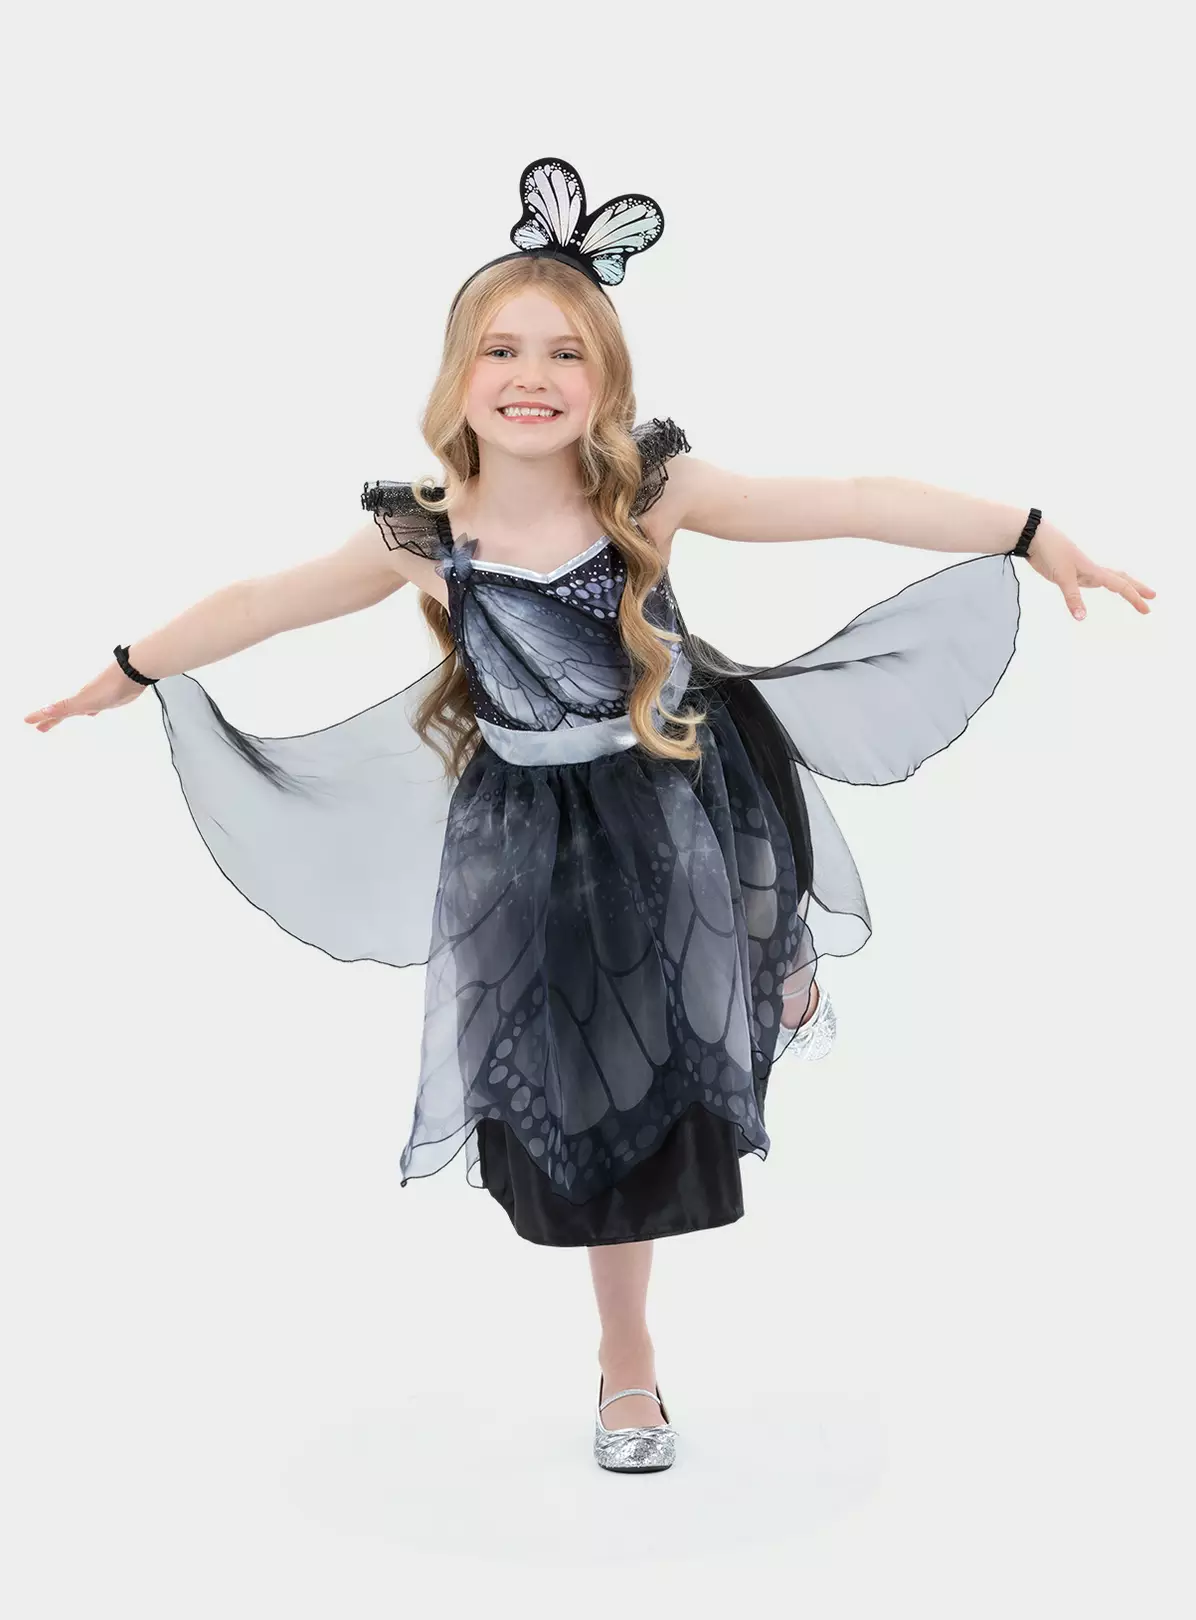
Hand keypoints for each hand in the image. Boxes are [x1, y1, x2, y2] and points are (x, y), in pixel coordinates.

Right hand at [23, 661, 151, 732]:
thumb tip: (44, 711)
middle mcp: (84, 698)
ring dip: (70, 714)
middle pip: (65, 711)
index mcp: (77, 701)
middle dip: (52, 719)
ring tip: (63, 718)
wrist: (132, 673)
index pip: (56, 712)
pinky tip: (93, 712)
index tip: (28, 722)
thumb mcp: (85, 700)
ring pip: (78, 708)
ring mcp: (97, 697)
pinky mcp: (110, 697)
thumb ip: (65, 707)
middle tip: (41, 728)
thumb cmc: (109, 686)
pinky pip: (95, 706)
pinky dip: (90, 710)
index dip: (42, 717)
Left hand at [1026, 523, 1155, 620]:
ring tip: (1133, 591)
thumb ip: (1072, 597)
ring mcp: (1082, 570)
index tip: (1147, 609)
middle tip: (1152, 597)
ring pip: (1109, 577)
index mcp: (1094, 571)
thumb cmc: (1051, 552)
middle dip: (1136, 589)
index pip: (1121, 585)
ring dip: (1123, 584)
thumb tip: (1081, 618)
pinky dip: (1103, 582)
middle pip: (1121, 579)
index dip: (1135, 597)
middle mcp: (1092, 570)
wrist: (1036, 537)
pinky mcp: (1071, 571)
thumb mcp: (1062, 576)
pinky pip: (1093, 579)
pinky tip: (1099, 584)